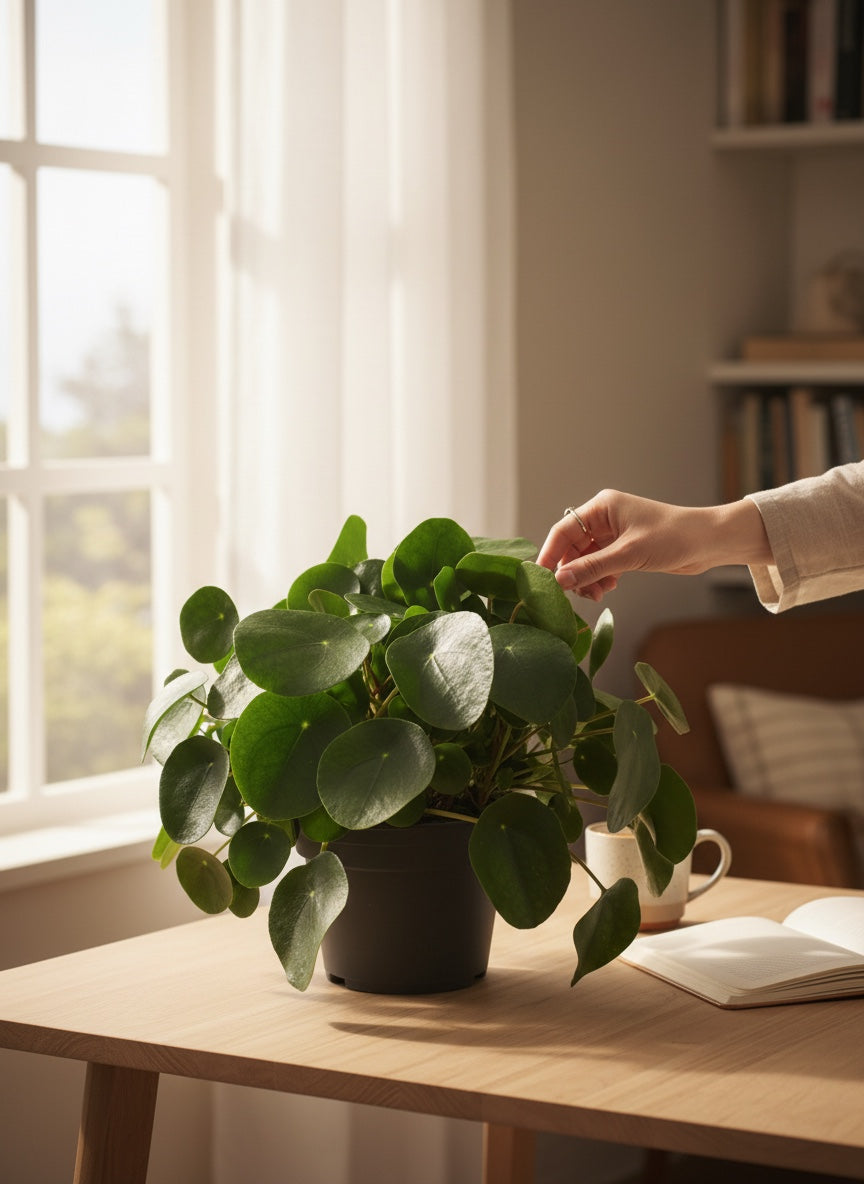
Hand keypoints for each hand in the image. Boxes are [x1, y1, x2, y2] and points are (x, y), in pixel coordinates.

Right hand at [537, 490, 771, 600]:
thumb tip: (560, 580)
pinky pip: (600, 567)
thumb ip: (592, 568)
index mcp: (602, 508)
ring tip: (595, 595)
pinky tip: (607, 590)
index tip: (542, 578)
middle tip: (573, 594)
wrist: (709, 543)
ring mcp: (614, 535)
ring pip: (586, 560)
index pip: (563, 530)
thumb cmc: (674, 537)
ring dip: (586, 579)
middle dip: (572, 572)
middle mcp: (605, 519)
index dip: (550, 554)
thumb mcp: (629, 554)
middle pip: (572, 548)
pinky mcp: (625, 550)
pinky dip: (599, 580)